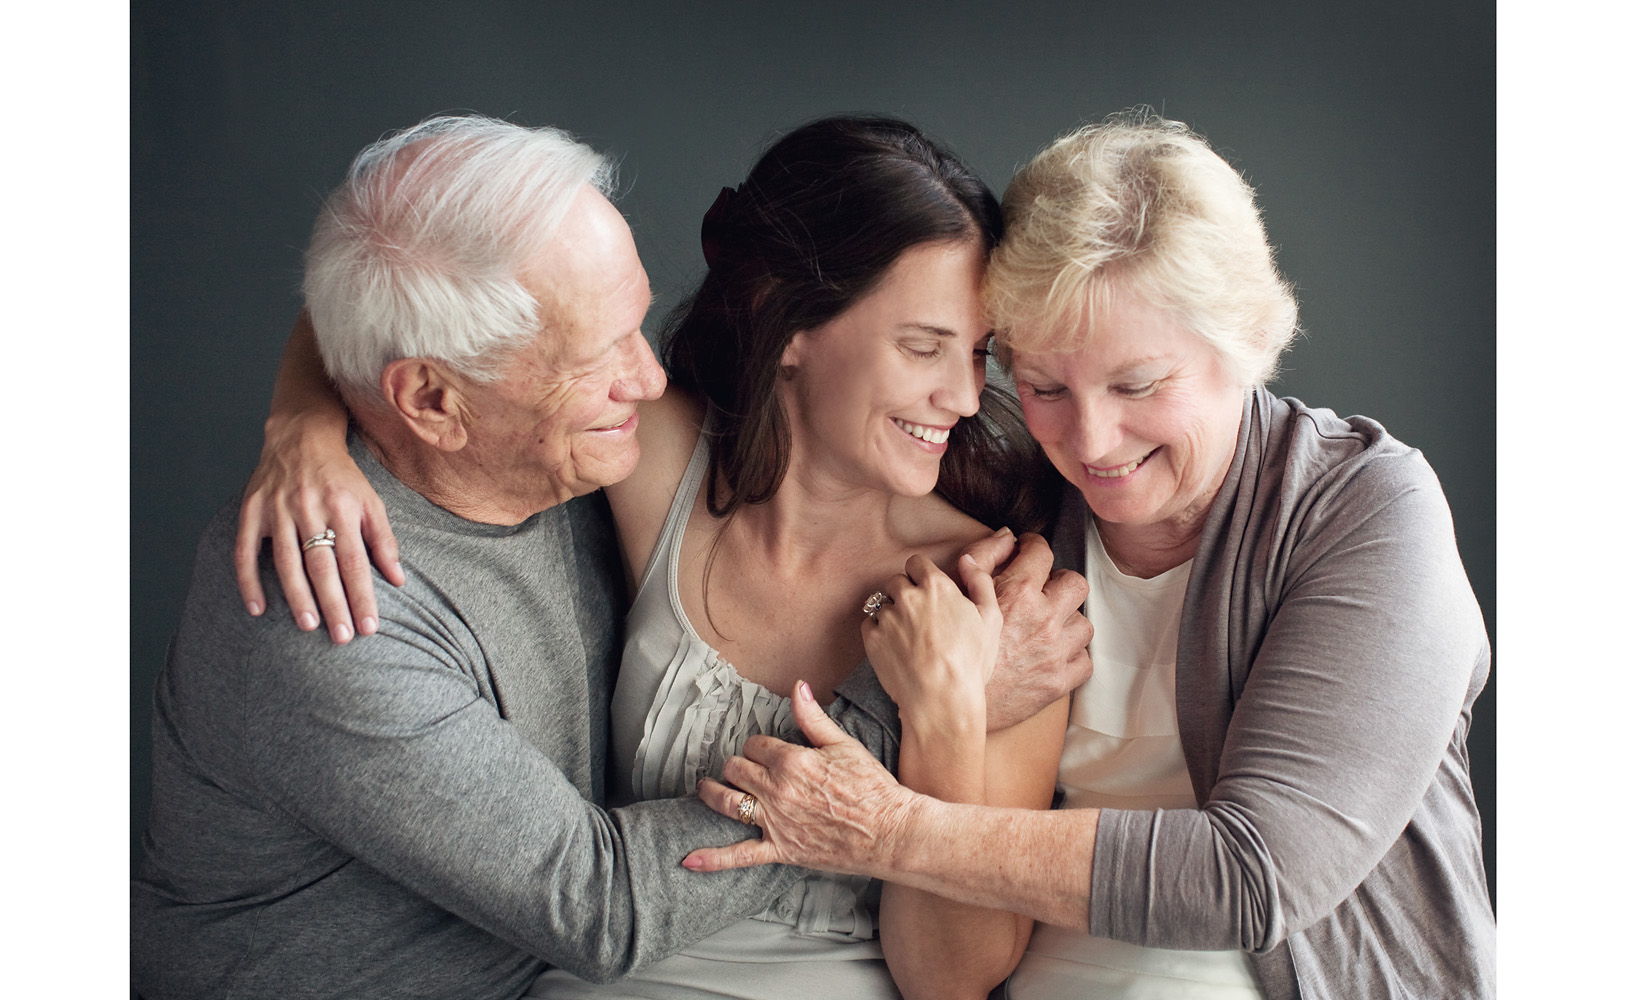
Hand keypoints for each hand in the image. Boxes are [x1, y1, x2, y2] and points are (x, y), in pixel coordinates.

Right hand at [234, 412, 403, 642]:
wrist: (301, 437)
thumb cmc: (342, 477)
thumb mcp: (371, 501)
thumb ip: (384, 540)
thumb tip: (398, 579)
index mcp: (343, 508)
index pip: (355, 561)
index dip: (362, 595)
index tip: (369, 626)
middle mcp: (310, 508)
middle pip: (322, 565)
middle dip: (333, 603)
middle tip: (342, 637)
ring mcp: (277, 510)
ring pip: (286, 561)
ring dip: (297, 596)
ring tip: (309, 626)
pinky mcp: (251, 510)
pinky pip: (245, 551)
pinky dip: (249, 581)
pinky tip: (257, 609)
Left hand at [684, 680, 914, 876]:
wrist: (890, 831)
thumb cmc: (872, 787)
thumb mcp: (844, 744)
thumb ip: (813, 717)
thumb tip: (797, 687)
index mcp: (791, 761)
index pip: (755, 745)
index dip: (758, 746)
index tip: (766, 750)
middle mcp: (777, 790)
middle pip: (737, 770)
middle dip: (736, 766)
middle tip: (741, 768)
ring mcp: (775, 822)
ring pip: (727, 803)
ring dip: (711, 793)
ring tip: (704, 788)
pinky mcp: (780, 850)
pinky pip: (739, 855)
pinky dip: (712, 859)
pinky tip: (688, 860)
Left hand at [860, 553, 1000, 716]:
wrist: (942, 700)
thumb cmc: (970, 662)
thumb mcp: (990, 618)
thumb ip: (979, 581)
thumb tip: (967, 560)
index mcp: (936, 586)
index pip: (916, 562)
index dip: (920, 575)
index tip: (925, 590)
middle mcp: (908, 596)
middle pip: (896, 581)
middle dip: (905, 593)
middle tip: (918, 617)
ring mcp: (887, 617)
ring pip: (882, 603)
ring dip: (892, 614)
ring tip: (908, 638)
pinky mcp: (872, 638)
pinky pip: (869, 624)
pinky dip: (878, 632)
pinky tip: (895, 647)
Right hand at [962, 531, 1092, 730]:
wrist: (946, 699)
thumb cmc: (948, 644)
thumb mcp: (956, 591)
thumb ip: (983, 558)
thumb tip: (1007, 536)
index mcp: (1018, 592)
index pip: (1042, 553)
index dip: (1034, 547)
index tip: (1028, 552)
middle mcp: (1043, 619)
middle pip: (1076, 584)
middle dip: (1060, 582)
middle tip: (1043, 591)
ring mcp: (1054, 652)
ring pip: (1083, 623)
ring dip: (1069, 621)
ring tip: (1049, 625)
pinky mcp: (1057, 682)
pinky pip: (1085, 661)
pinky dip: (1073, 656)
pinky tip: (1055, 654)